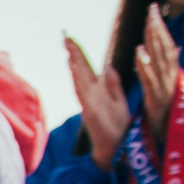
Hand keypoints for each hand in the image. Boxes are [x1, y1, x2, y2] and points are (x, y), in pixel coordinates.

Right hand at [67, 31, 131, 170]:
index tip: (71, 38)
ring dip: (74, 61)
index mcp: (98, 90)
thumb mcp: (119, 100)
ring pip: (79, 77)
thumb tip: (107, 65)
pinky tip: (73, 66)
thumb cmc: (117, 128)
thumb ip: (113, 84)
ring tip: (67, 45)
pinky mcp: (91, 110)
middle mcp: (91, 94)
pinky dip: (77, 78)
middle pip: (81, 68)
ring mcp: (89, 101)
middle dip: (73, 52)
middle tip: (64, 34)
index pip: (87, 67)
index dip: (79, 53)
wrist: (116, 148)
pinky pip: (82, 91)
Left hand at [135, 3, 179, 148]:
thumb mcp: (168, 85)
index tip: (153, 9)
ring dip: (154, 42)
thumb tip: (177, 46)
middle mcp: (169, 76)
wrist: (171, 136)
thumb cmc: (168, 111)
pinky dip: (145, 66)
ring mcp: (164, 86)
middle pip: (164, 48)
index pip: (164, 45)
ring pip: (160, 60)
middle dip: (158, 28)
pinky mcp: (156, 98)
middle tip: (151, 9)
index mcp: (169, 73)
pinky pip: (149, 80)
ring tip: (149, 24)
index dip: (159, 27)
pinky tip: (139, 53)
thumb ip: (170, 65)